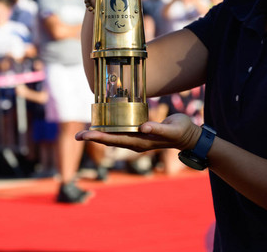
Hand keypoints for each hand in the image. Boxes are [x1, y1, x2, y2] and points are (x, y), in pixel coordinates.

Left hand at [75, 113, 200, 152]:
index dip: (99, 137)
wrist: (187, 136)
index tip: (85, 135)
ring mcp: (137, 138)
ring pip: (114, 137)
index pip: (115, 139)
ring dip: (100, 134)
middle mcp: (136, 141)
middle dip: (94, 137)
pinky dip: (111, 129)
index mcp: (140, 141)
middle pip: (110, 139)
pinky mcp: (140, 133)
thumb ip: (157, 128)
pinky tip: (104, 126)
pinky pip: (121, 132)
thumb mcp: (171, 129)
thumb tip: (143, 127)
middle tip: (78, 135)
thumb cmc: (180, 131)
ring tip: (86, 132)